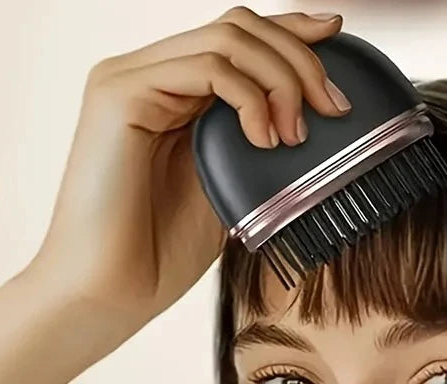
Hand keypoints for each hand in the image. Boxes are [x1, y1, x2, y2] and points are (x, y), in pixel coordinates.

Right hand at [25, 6, 349, 350]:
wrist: (108, 293)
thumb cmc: (157, 255)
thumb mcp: (228, 191)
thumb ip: (254, 147)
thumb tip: (308, 126)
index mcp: (171, 94)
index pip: (237, 38)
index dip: (290, 31)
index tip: (338, 38)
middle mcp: (148, 75)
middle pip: (238, 26)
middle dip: (299, 59)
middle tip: (334, 109)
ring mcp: (131, 79)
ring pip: (227, 38)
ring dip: (282, 79)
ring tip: (298, 135)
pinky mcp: (120, 93)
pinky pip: (206, 67)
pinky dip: (250, 98)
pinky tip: (264, 140)